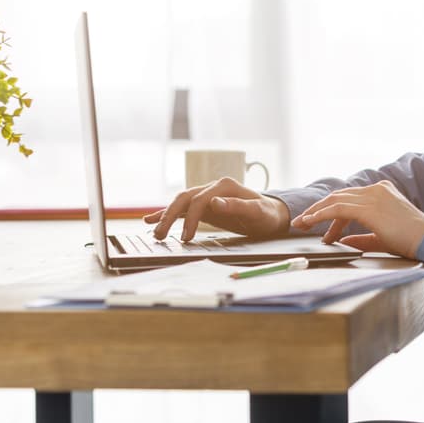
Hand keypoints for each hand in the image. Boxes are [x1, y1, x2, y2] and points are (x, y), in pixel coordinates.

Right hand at [143, 177, 290, 240]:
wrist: (272, 214)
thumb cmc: (267, 214)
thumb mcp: (258, 212)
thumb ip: (238, 206)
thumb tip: (214, 201)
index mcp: (225, 186)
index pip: (200, 199)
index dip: (192, 218)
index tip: (187, 237)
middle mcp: (213, 188)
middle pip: (185, 198)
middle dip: (170, 216)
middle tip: (160, 235)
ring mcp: (207, 196)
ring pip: (181, 203)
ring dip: (166, 215)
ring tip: (155, 232)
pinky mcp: (204, 206)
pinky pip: (183, 209)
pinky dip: (167, 213)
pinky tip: (151, 219)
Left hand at [290, 180, 423, 259]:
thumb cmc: (412, 241)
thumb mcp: (383, 237)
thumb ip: (363, 237)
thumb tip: (344, 240)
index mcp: (383, 192)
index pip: (351, 200)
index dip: (333, 215)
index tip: (323, 231)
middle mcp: (376, 189)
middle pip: (339, 197)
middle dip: (318, 210)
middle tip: (302, 223)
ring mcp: (372, 196)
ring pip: (335, 201)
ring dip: (315, 213)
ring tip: (300, 224)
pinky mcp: (368, 207)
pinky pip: (337, 209)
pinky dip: (321, 215)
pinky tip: (310, 223)